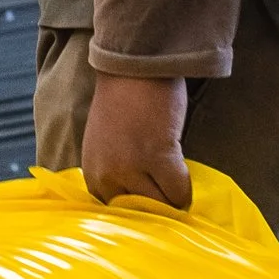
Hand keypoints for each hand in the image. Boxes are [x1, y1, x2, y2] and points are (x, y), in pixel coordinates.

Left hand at [80, 74, 190, 208]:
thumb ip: (116, 171)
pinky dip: (185, 187)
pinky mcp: (158, 156)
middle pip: (139, 214)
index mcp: (92, 172)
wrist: (135, 65)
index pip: (115, 213)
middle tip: (165, 187)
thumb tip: (139, 202)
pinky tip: (183, 170)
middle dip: (155, 204)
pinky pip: (178, 192)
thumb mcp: (107, 144)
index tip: (148, 197)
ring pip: (160, 206)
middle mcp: (107, 174)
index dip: (135, 206)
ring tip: (175, 177)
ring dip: (172, 197)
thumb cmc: (123, 100)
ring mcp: (132, 167)